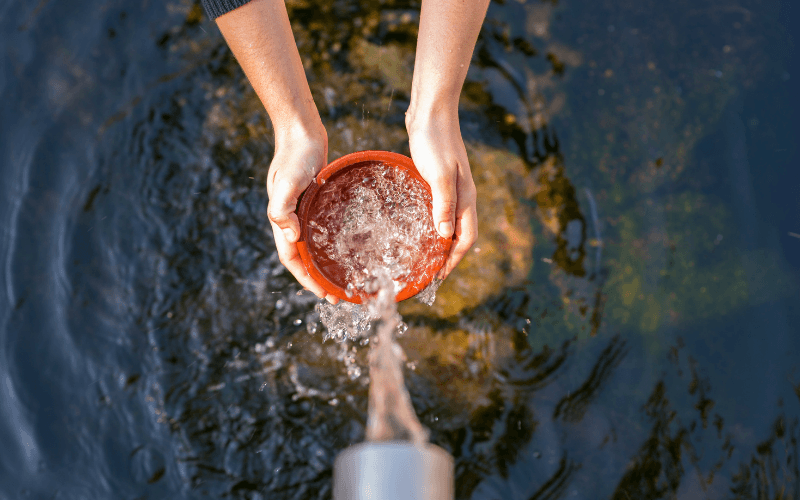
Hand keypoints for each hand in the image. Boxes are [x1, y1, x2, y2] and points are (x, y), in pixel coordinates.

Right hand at [266, 124, 338, 303]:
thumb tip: (291, 237)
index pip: (292, 259)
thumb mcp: (287, 182)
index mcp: (282, 220)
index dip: (306, 279)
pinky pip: (322, 229)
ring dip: (324, 264)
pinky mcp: (315, 202)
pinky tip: (347, 248)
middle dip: (317, 279)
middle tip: (338, 296)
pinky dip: (331, 243)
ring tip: (342, 278)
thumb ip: (282, 209)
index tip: (323, 294)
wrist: (301, 131)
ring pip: (313, 245)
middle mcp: (292, 219)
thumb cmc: (294, 155)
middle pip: (303, 257)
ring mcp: (303, 211)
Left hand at [407, 111, 477, 278]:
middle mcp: (462, 196)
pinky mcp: (438, 180)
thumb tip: (444, 236)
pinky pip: (438, 209)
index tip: (439, 276)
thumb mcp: (438, 174)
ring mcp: (451, 188)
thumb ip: (443, 204)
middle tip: (429, 272)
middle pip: (460, 234)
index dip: (454, 259)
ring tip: (423, 257)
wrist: (431, 111)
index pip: (466, 238)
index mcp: (465, 198)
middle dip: (448, 256)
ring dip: (440, 242)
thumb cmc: (434, 141)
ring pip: (449, 223)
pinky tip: (416, 227)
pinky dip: (431, 224)